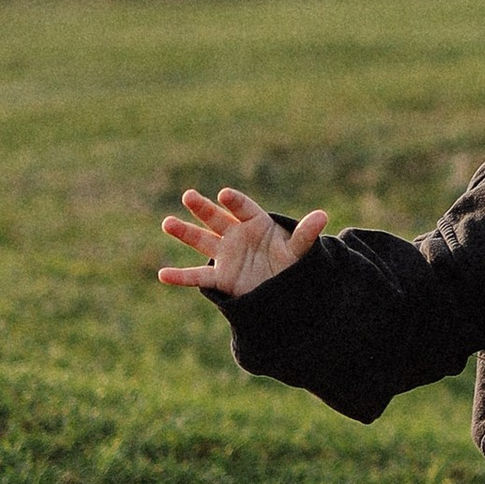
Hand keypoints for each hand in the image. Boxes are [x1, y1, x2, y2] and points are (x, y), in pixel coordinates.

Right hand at [158, 187, 327, 294]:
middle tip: (188, 196)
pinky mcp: (220, 276)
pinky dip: (180, 276)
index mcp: (257, 223)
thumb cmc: (290, 263)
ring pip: (202, 241)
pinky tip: (162, 274)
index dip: (235, 202)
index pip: (244, 209)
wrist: (283, 288)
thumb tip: (322, 216)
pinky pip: (197, 276)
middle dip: (203, 209)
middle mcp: (237, 235)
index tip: (224, 195)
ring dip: (185, 232)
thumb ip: (305, 234)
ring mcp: (226, 255)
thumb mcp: (299, 250)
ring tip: (167, 223)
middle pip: (217, 219)